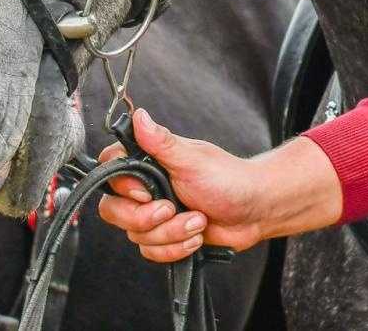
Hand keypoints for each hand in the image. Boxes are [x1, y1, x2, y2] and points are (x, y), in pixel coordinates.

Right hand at [95, 108, 341, 262]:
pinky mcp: (165, 237)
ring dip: (170, 233)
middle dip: (146, 218)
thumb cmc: (230, 179)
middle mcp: (148, 188)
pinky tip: (196, 236)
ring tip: (197, 221)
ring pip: (135, 236)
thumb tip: (139, 116)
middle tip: (173, 208)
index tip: (145, 191)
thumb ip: (161, 143)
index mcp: (150, 163)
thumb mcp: (193, 160)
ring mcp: (155, 215)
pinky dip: (175, 249)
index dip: (122, 187)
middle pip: (114, 211)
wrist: (256, 210)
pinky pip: (151, 252)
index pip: (110, 172)